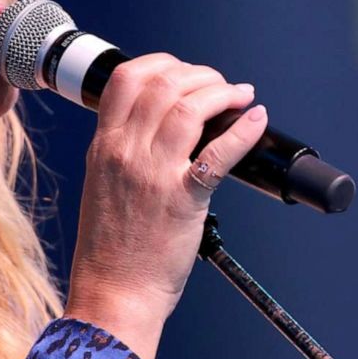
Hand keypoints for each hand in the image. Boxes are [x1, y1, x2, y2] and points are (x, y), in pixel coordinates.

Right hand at [62, 53, 269, 358]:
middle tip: (221, 86)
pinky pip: (217, 152)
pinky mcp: (181, 200)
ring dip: (222, 93)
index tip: (186, 72)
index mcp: (103, 147)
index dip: (163, 63)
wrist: (113, 295)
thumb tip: (164, 128)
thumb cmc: (112, 250)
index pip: (127, 78)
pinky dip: (242, 129)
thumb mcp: (102, 186)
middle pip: (163, 84)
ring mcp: (152, 175)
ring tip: (240, 97)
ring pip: (189, 107)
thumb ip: (125, 153)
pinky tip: (255, 120)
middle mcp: (124, 153)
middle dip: (200, 75)